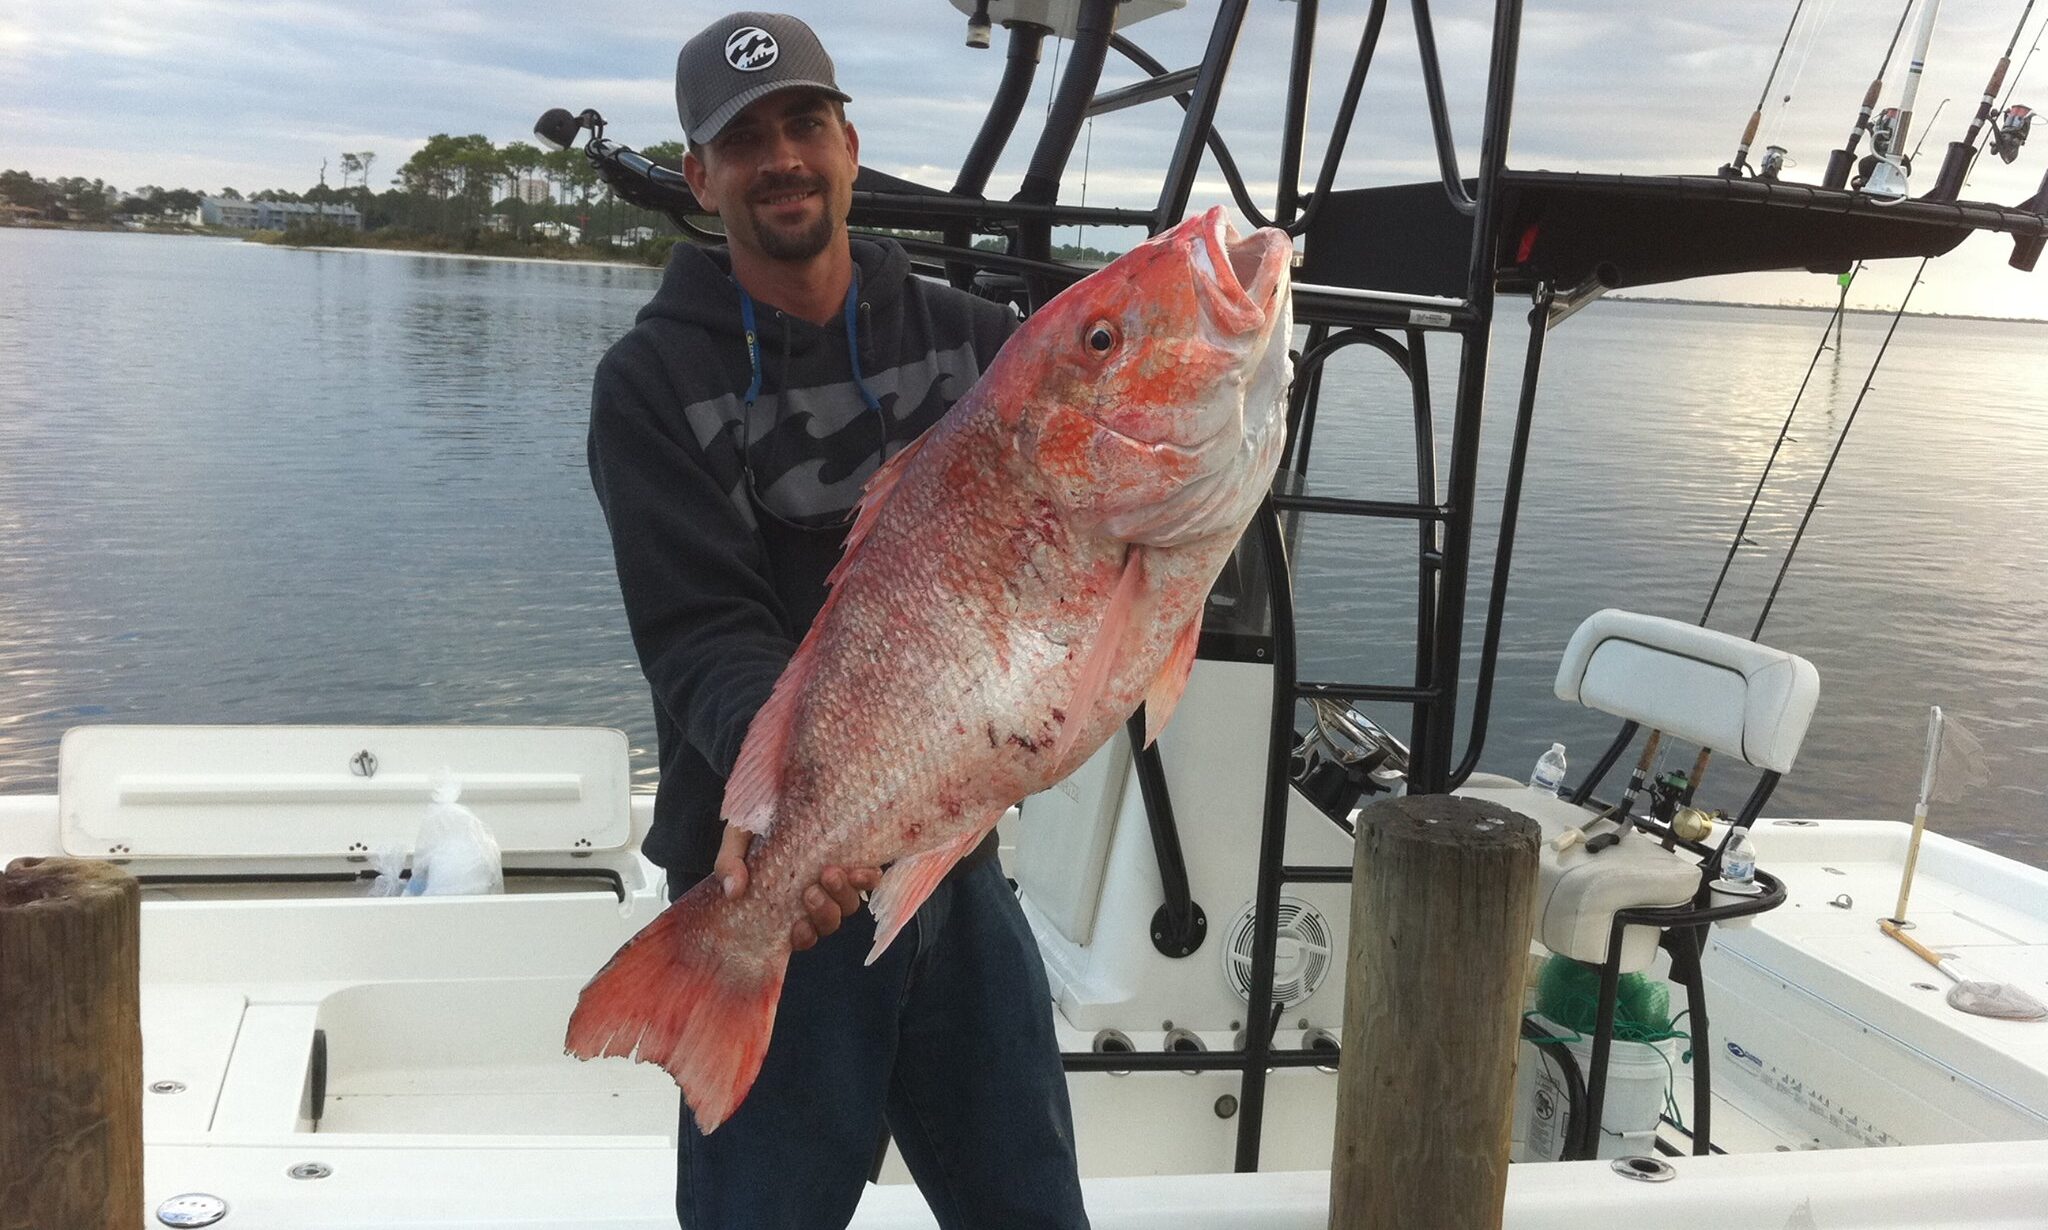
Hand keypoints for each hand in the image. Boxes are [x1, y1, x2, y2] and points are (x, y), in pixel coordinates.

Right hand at [714, 825, 882, 951]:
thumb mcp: (735, 839)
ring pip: (849, 905)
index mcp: (786, 901)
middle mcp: (814, 895)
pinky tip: (860, 869)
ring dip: (843, 895)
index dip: (803, 937)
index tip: (797, 925)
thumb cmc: (754, 820)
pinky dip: (867, 879)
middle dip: (823, 912)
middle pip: (829, 921)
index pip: (800, 935)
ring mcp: (836, 879)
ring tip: (831, 873)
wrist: (773, 787)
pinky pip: (870, 880)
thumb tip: (732, 890)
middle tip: (810, 891)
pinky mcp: (854, 857)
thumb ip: (729, 862)